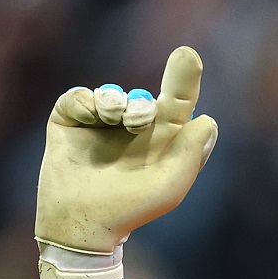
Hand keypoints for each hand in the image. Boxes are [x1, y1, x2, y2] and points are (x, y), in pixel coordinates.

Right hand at [34, 46, 218, 252]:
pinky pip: (81, 96)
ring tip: (115, 122)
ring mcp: (101, 123)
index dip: (184, 78)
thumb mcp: (169, 187)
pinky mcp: (70, 119)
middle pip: (145, 95)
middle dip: (144, 102)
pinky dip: (87, 103)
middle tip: (140, 119)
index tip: (188, 56)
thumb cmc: (130, 210)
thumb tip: (207, 120)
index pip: (178, 102)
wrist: (81, 223)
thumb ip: (190, 155)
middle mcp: (132, 128)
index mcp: (161, 140)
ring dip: (117, 103)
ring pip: (114, 94)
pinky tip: (90, 118)